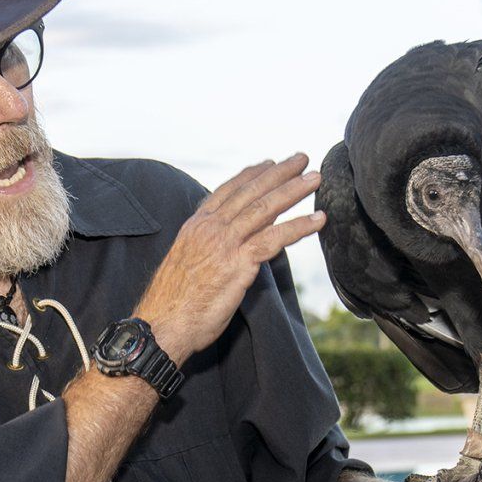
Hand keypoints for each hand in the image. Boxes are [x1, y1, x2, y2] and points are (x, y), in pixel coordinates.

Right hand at [134, 155, 324, 362]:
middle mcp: (210, 228)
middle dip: (279, 173)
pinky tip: (318, 219)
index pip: (228, 191)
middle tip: (302, 158)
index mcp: (196, 226)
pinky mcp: (238, 265)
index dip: (251, 174)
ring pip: (265, 208)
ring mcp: (224, 244)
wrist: (162, 324)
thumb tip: (230, 246)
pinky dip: (299, 226)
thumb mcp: (187, 264)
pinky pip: (275, 239)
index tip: (270, 163)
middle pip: (250, 192)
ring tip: (315, 178)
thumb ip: (208, 248)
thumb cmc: (173, 303)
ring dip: (293, 190)